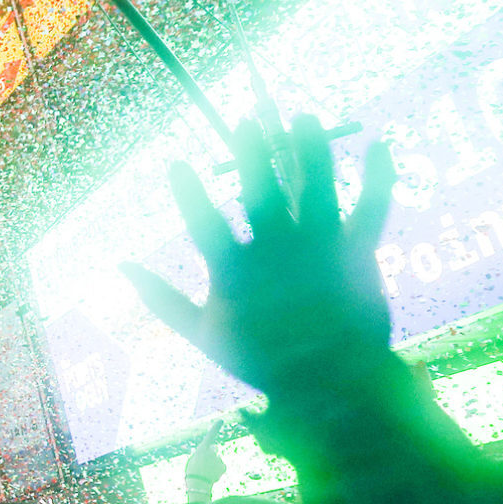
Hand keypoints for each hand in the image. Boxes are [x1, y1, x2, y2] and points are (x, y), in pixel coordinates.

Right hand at [122, 117, 397, 397]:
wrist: (333, 385)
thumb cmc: (261, 359)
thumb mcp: (203, 334)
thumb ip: (162, 299)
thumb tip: (121, 265)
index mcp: (236, 271)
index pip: (204, 223)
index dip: (189, 193)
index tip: (178, 163)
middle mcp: (278, 252)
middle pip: (262, 192)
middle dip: (252, 155)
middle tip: (246, 122)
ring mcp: (320, 250)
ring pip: (315, 189)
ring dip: (311, 151)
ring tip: (304, 118)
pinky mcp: (357, 254)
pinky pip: (372, 209)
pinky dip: (379, 178)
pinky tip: (380, 147)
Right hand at [184, 420, 226, 500]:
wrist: (198, 484)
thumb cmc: (192, 471)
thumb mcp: (194, 459)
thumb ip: (203, 452)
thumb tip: (214, 447)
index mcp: (202, 448)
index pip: (211, 435)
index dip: (216, 427)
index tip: (222, 420)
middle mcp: (212, 452)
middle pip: (213, 450)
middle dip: (211, 454)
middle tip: (203, 465)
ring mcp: (219, 459)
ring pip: (216, 460)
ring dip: (213, 464)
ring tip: (206, 472)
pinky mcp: (223, 466)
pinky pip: (220, 466)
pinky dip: (217, 470)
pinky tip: (212, 475)